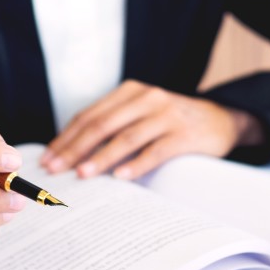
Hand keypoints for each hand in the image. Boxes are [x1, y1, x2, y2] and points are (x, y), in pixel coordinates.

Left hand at [40, 79, 264, 179]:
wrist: (222, 120)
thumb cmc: (172, 123)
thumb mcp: (141, 115)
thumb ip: (113, 126)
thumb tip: (73, 154)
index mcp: (129, 92)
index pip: (89, 116)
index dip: (66, 137)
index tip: (47, 158)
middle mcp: (146, 98)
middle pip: (102, 125)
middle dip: (75, 149)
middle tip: (56, 169)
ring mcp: (167, 114)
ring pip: (126, 137)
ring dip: (101, 157)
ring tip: (82, 174)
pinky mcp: (185, 133)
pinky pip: (156, 150)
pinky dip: (137, 164)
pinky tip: (120, 177)